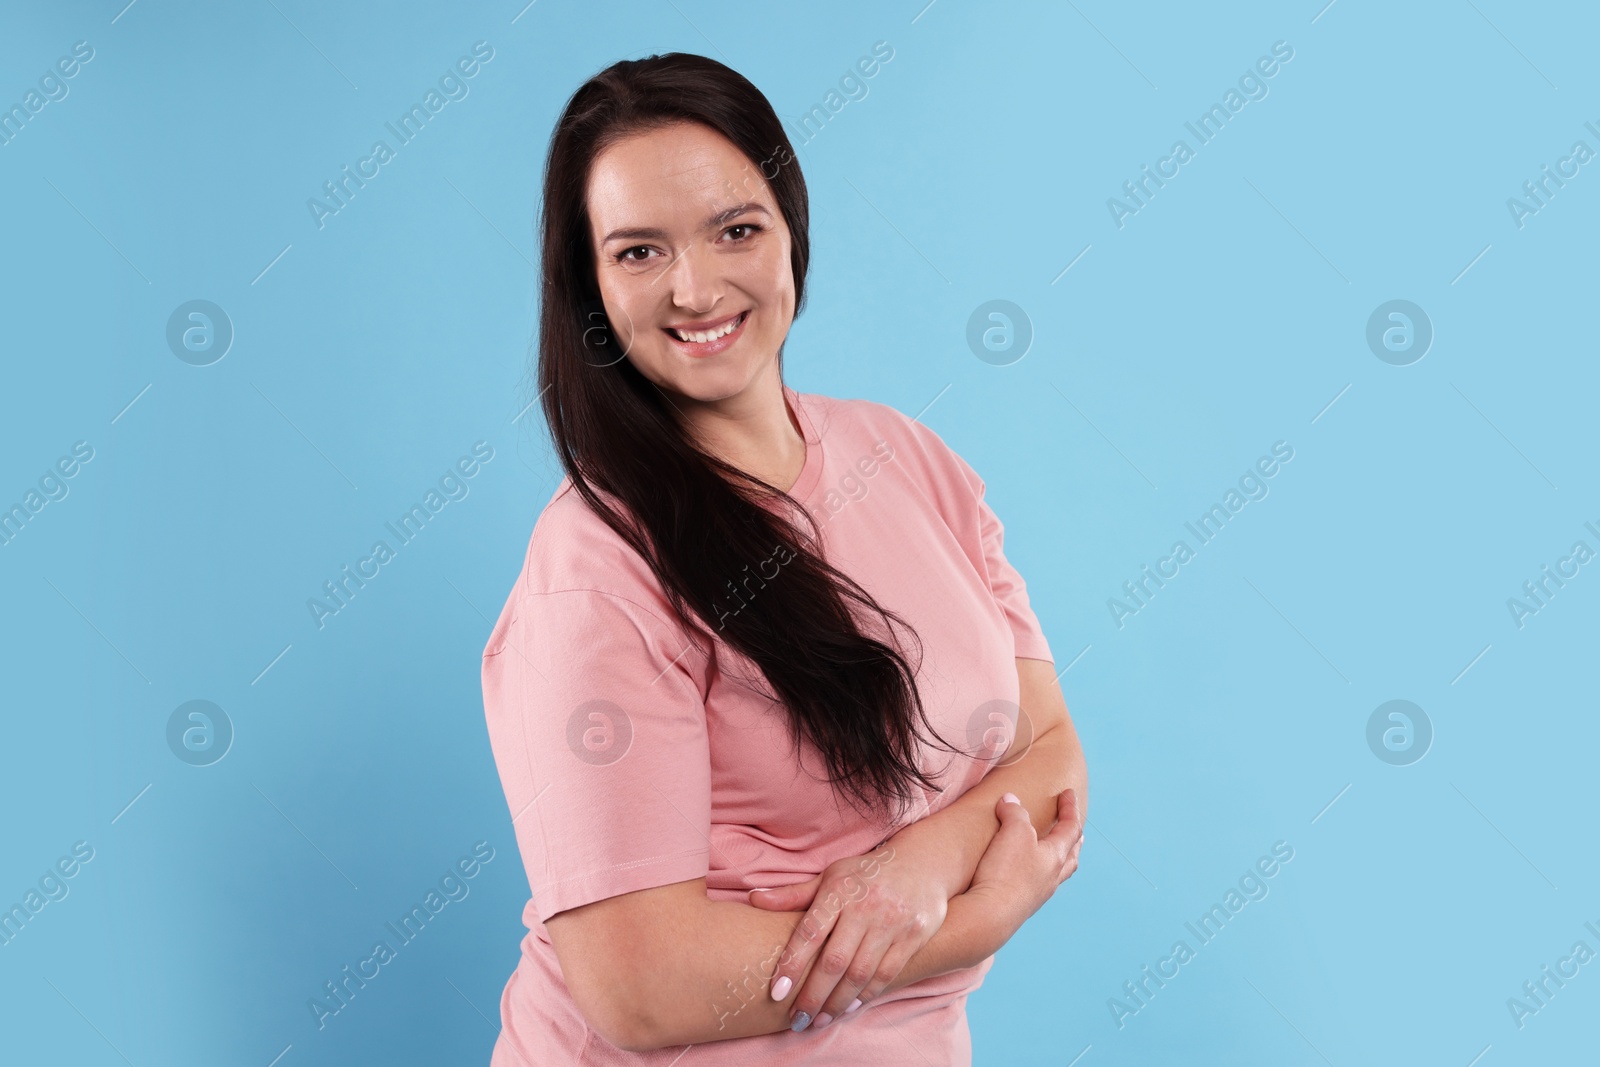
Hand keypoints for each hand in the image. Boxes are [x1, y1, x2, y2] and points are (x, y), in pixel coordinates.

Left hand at [747, 843, 946, 1031]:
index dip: (792, 965)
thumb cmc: (866, 874)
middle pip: (834, 961)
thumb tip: (754, 900)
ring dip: (838, 1002)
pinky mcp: (913, 936)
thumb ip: (794, 895)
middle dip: (813, 995)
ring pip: (860, 972)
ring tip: (820, 1019)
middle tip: (797, 1019)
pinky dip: (867, 994)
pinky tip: (851, 1006)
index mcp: (839, 891)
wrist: (922, 863)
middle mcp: (865, 907)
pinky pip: (887, 973)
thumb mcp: (831, 876)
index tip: (777, 993)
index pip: (810, 932)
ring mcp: (892, 922)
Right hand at [965, 788, 1083, 933]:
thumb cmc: (1006, 871)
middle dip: (1074, 841)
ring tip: (1053, 854)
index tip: (1068, 793)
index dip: (1070, 808)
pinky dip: (1036, 875)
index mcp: (1055, 857)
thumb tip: (1010, 801)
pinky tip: (1024, 874)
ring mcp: (1036, 894)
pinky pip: (1035, 886)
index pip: (1071, 829)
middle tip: (1076, 832)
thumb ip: (1014, 812)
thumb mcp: (1013, 831)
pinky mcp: (1019, 905)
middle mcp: (1051, 877)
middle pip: (1070, 857)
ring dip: (1057, 860)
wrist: (989, 916)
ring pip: (1055, 874)